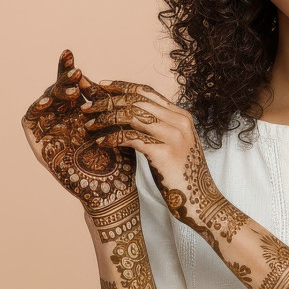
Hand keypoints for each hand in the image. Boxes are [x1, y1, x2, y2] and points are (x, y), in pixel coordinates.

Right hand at [21, 49, 137, 219]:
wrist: (112, 190)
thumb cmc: (120, 160)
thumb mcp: (115, 124)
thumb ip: (104, 103)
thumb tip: (97, 78)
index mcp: (82, 112)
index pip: (73, 85)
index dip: (69, 70)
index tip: (70, 53)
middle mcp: (64, 118)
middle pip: (57, 90)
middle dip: (63, 78)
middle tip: (76, 73)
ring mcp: (51, 131)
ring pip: (44, 102)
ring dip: (54, 92)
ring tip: (71, 90)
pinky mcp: (39, 145)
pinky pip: (29, 122)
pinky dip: (35, 109)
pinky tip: (48, 103)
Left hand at [81, 76, 245, 243]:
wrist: (202, 202)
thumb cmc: (183, 176)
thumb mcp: (174, 145)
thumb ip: (159, 128)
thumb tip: (131, 117)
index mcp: (181, 116)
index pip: (147, 92)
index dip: (122, 86)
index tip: (102, 86)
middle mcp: (179, 121)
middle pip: (137, 100)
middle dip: (108, 101)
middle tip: (87, 107)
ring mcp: (174, 136)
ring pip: (132, 115)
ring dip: (106, 118)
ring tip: (89, 124)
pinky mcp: (165, 152)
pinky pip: (131, 137)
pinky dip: (113, 138)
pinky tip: (100, 142)